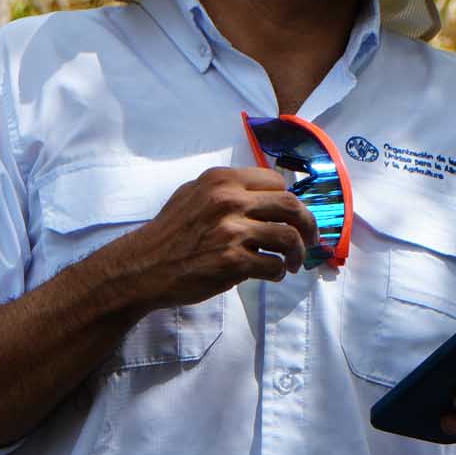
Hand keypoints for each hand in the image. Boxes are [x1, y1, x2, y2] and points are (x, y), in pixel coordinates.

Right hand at [102, 166, 319, 308]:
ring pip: (288, 237)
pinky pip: (273, 265)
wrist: (143, 266)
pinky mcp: (232, 262)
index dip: (289, 200)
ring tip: (294, 263)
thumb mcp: (193, 193)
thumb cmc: (170, 232)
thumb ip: (226, 189)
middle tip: (312, 239)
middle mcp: (229, 201)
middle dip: (308, 224)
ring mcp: (231, 232)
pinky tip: (273, 274)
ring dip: (298, 253)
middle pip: (291, 206)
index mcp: (222, 180)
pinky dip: (279, 272)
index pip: (276, 182)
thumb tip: (266, 192)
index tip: (293, 215)